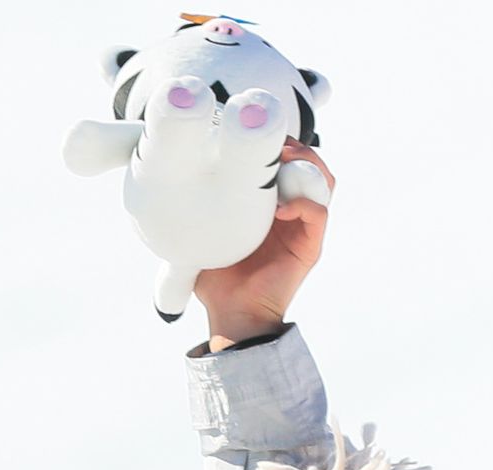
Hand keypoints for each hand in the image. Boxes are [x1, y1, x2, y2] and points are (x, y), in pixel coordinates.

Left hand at [196, 140, 333, 348]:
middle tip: (269, 142)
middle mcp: (293, 210)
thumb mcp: (204, 230)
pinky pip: (319, 212)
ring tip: (281, 161)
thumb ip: (198, 203)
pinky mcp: (310, 247)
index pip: (286, 158)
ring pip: (323, 180)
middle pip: (310, 161)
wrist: (232, 315)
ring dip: (306, 164)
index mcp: (271, 202)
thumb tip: (168, 173)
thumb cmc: (215, 275)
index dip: (276, 140)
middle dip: (293, 144)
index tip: (252, 132)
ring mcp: (304, 227)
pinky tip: (279, 208)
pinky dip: (304, 202)